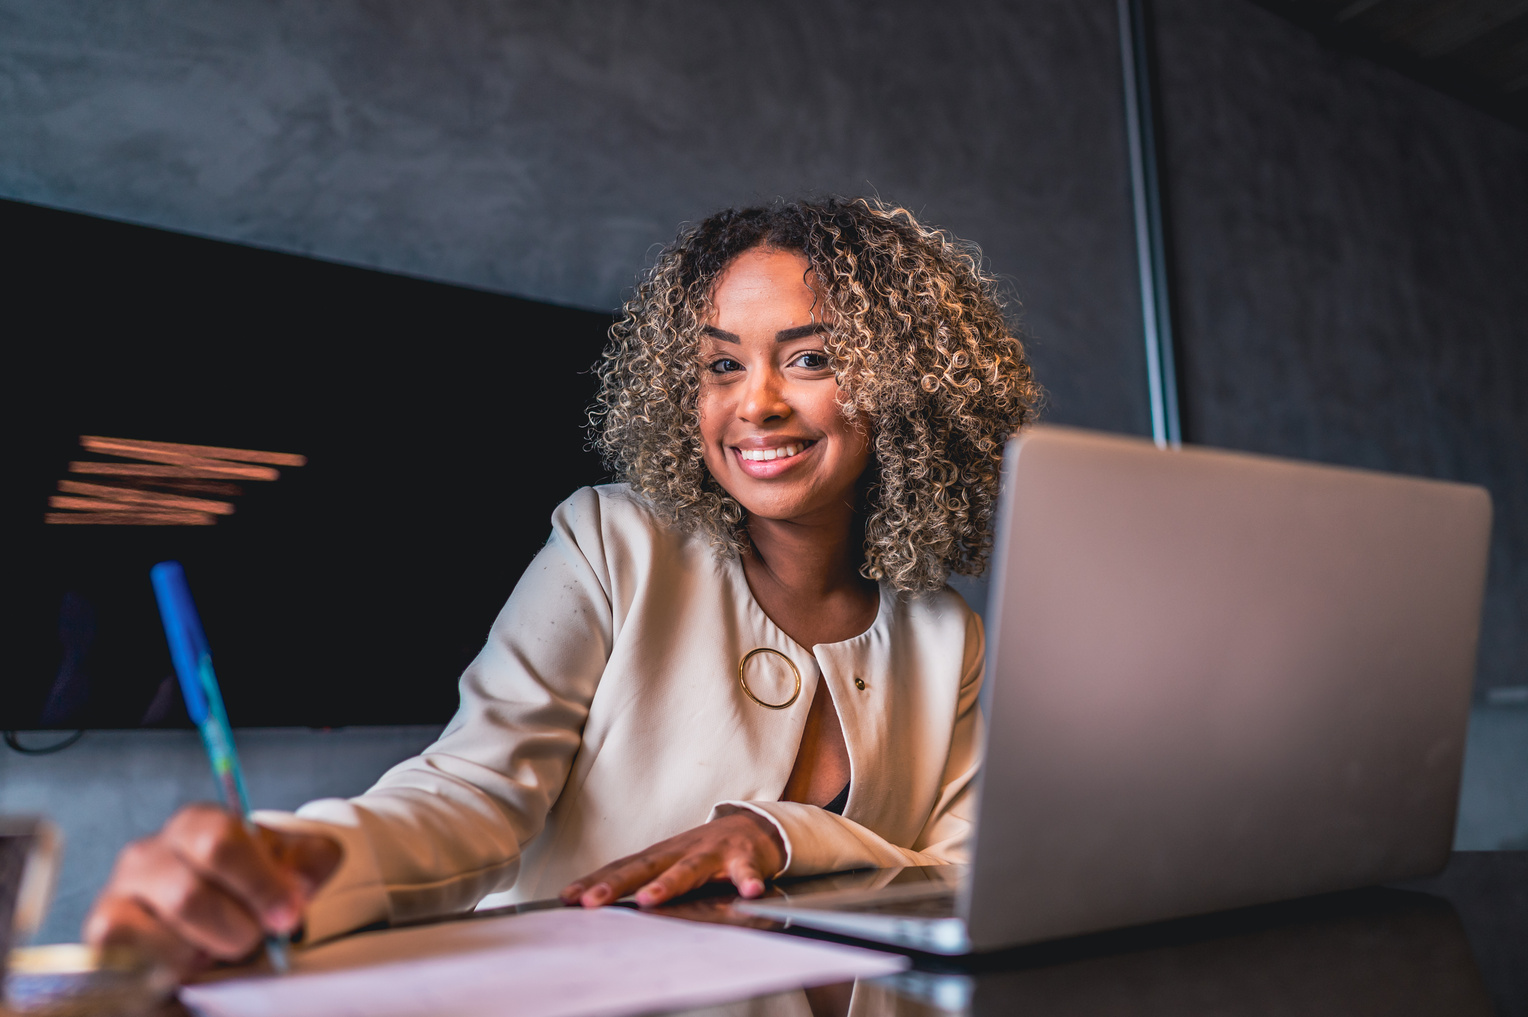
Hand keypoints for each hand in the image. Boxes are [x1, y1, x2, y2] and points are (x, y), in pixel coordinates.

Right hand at [83, 803, 341, 977]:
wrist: (222, 906)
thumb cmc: (254, 881)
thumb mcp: (296, 862)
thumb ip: (309, 866)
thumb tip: (295, 892)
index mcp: (195, 824)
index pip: (218, 843)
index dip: (258, 885)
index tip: (287, 916)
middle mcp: (145, 855)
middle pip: (188, 896)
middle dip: (235, 929)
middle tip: (254, 938)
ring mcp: (116, 898)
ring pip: (162, 940)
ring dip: (204, 954)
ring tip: (218, 945)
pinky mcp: (102, 944)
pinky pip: (136, 970)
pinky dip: (176, 975)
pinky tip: (192, 964)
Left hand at [559, 810, 784, 908]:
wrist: (753, 826)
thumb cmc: (703, 852)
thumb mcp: (671, 864)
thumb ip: (645, 882)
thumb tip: (603, 904)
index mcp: (660, 856)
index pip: (622, 868)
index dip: (595, 882)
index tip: (567, 899)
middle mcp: (681, 851)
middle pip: (645, 867)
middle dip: (616, 885)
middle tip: (591, 902)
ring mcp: (712, 853)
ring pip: (689, 868)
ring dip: (669, 883)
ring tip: (650, 900)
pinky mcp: (744, 858)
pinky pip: (746, 871)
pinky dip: (747, 880)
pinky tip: (749, 893)